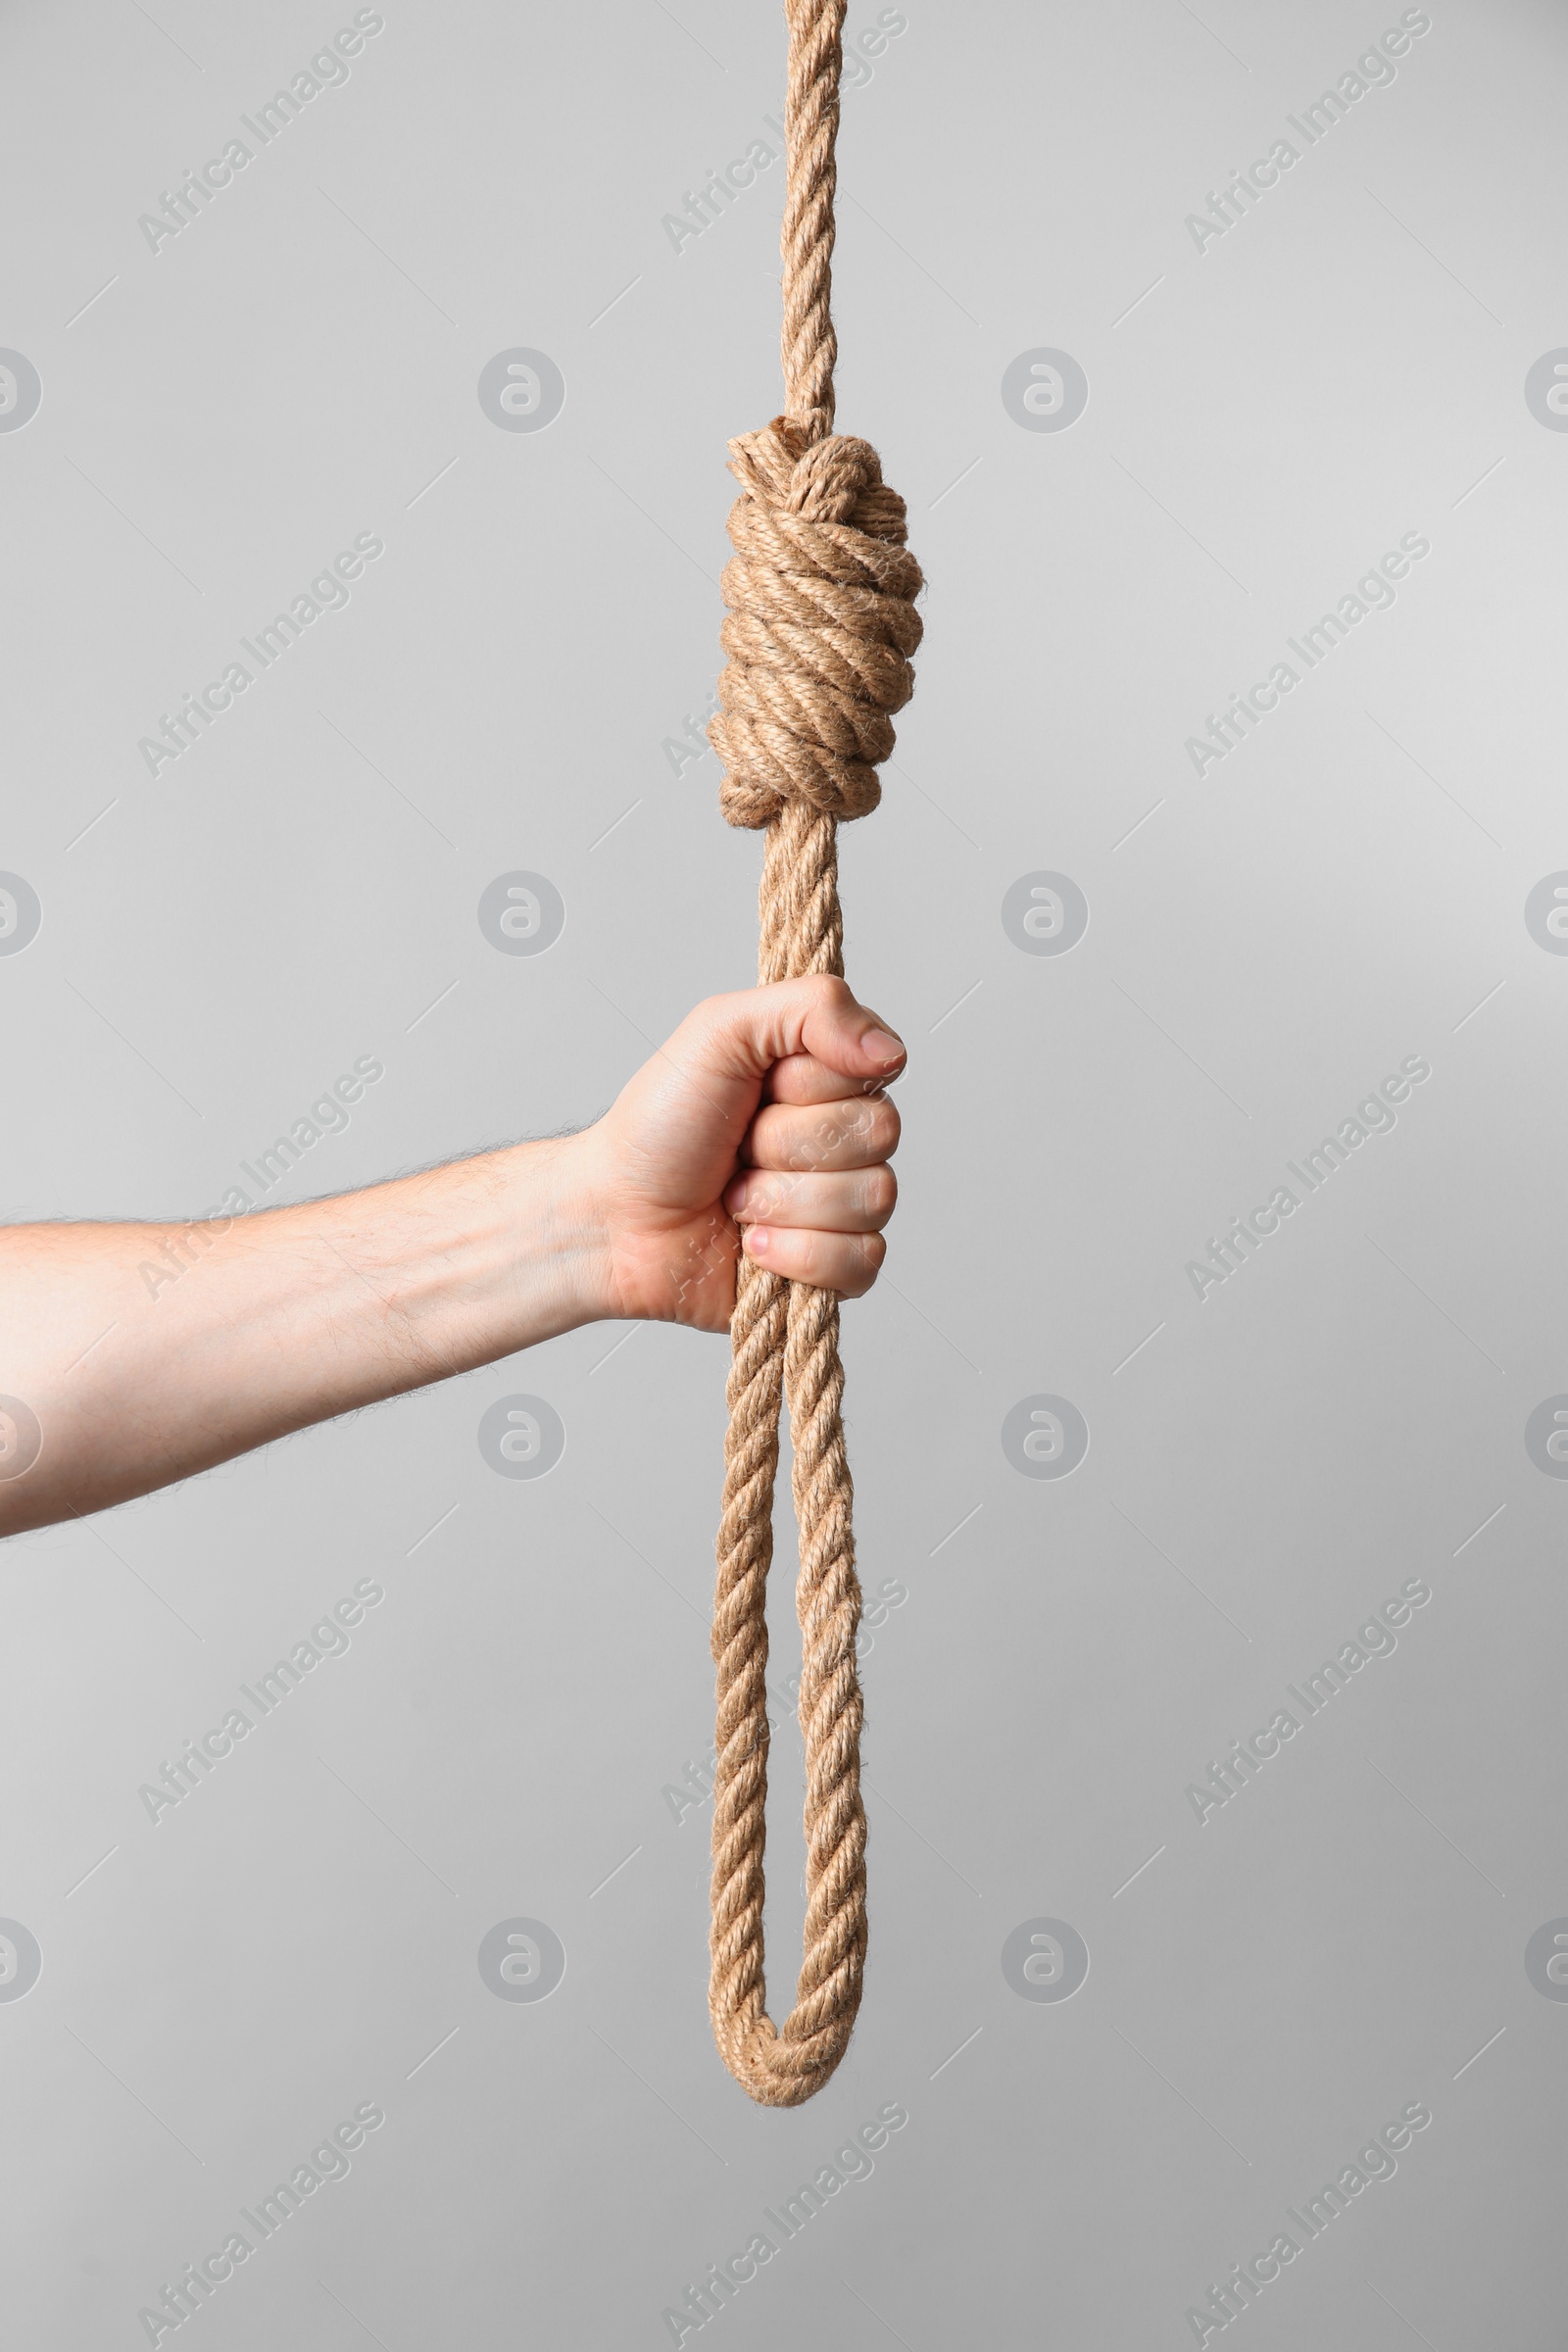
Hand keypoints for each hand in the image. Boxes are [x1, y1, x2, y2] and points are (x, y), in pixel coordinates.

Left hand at [577, 976, 905, 1332]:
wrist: (614, 1219)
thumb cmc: (658, 1128)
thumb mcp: (720, 1031)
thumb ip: (813, 1008)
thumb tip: (890, 1052)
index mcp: (825, 1076)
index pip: (873, 1071)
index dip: (807, 1085)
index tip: (756, 1089)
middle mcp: (842, 1136)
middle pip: (878, 1134)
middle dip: (786, 1144)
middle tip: (736, 1149)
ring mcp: (841, 1204)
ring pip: (872, 1199)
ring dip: (783, 1201)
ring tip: (734, 1199)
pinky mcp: (833, 1266)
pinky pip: (862, 1261)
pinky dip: (796, 1256)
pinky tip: (753, 1245)